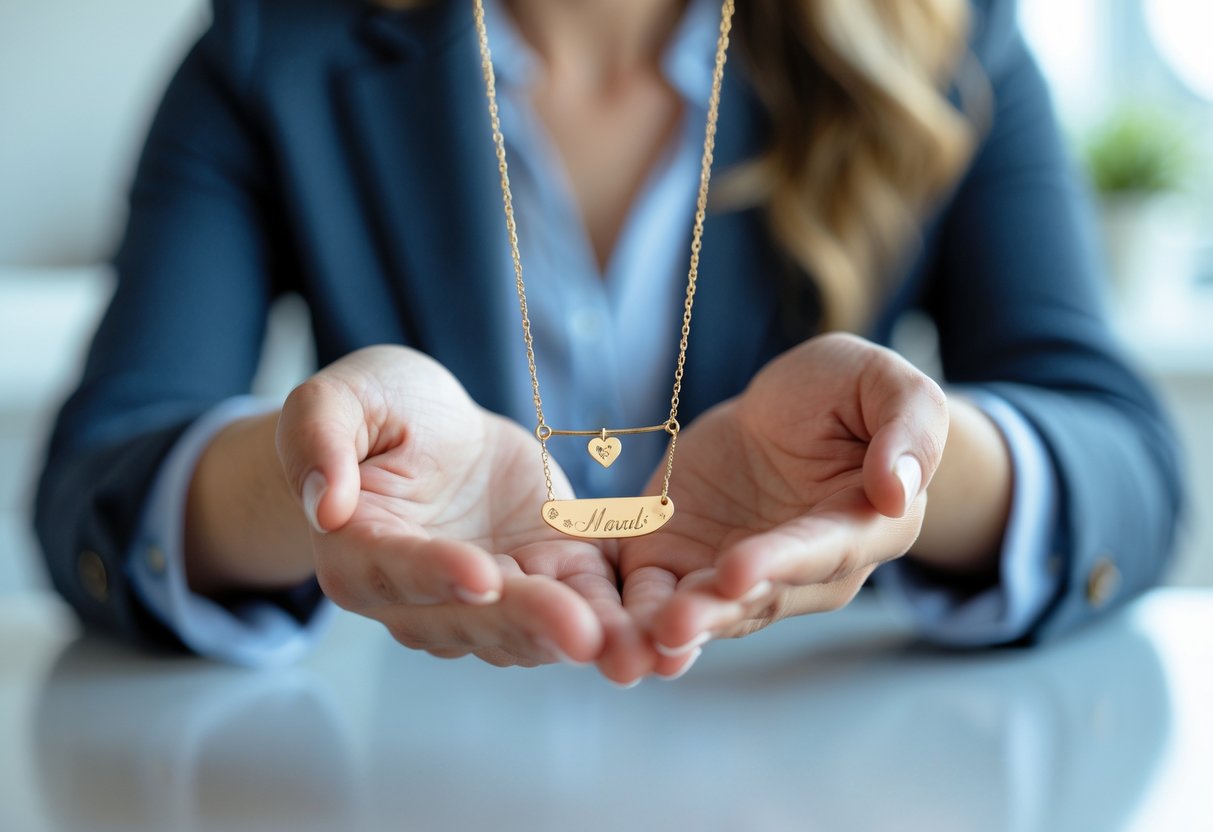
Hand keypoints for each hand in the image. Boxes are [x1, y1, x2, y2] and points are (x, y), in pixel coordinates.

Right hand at [276, 346, 629, 669]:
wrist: (434, 429)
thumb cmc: (379, 410)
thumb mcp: (338, 400)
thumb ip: (319, 440)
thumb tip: (325, 501)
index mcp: (361, 553)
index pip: (397, 569)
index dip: (437, 574)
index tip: (479, 575)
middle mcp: (422, 596)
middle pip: (474, 617)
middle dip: (529, 622)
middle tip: (579, 631)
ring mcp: (489, 595)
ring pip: (531, 627)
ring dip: (581, 638)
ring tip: (629, 647)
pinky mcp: (546, 576)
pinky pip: (582, 603)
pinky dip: (616, 618)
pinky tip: (654, 629)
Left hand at [619, 333, 948, 660]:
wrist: (787, 408)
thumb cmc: (849, 394)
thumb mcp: (887, 386)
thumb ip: (907, 431)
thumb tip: (898, 491)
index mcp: (861, 527)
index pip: (821, 550)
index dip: (781, 562)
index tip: (739, 570)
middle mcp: (802, 569)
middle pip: (758, 596)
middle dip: (713, 612)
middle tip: (672, 626)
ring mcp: (739, 570)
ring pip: (707, 608)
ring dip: (670, 629)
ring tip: (635, 645)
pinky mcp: (683, 560)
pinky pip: (656, 591)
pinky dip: (631, 611)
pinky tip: (606, 628)